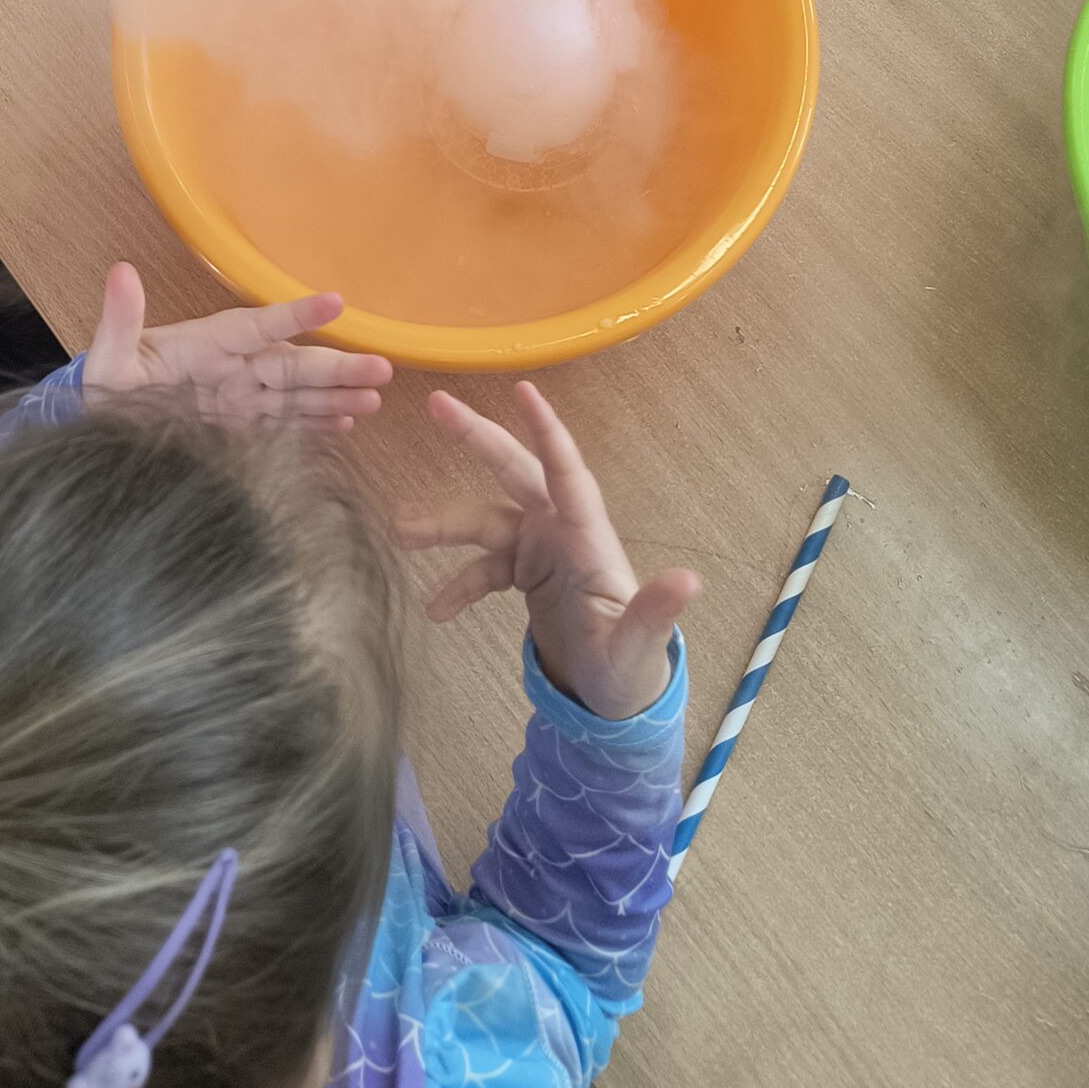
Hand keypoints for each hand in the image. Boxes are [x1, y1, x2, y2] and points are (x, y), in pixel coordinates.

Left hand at [80, 261, 390, 430]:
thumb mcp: (108, 357)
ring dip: (335, 396)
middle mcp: (233, 367)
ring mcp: (240, 398)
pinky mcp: (239, 427)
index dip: (295, 314)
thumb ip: (120, 319)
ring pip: (297, 394)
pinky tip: (345, 423)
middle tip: (383, 369)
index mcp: (207, 344)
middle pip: (292, 365)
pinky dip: (315, 423)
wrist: (101, 423)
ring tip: (375, 400)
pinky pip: (284, 423)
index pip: (258, 325)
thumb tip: (119, 271)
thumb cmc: (106, 384)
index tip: (334, 301)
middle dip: (337, 368)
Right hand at [402, 382, 698, 718]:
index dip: (546, 432)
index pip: (566, 474)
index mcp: (589, 539)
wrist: (610, 697)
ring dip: (444, 524)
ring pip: (485, 519)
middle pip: (516, 472)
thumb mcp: (638, 647)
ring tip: (399, 532)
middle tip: (437, 404)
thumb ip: (654, 613)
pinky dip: (457, 584)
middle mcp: (562, 532)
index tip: (523, 389)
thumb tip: (688, 580)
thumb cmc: (630, 669)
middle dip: (478, 438)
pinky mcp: (525, 571)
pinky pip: (482, 565)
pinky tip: (437, 610)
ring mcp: (541, 548)